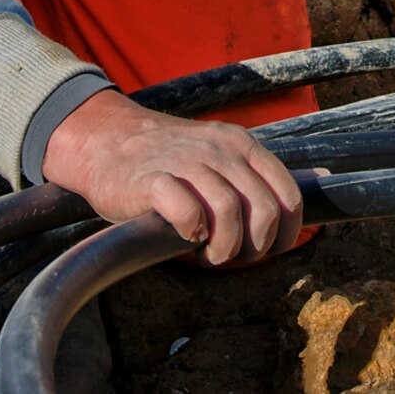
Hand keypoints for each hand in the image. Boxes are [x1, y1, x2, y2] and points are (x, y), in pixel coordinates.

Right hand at [40, 89, 303, 265]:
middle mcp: (219, 149)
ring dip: (223, 247)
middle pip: (263, 209)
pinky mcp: (153, 180)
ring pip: (229, 212)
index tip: (272, 250)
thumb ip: (246, 182)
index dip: (286, 232)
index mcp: (241, 144)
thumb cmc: (167, 162)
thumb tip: (279, 228)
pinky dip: (192, 232)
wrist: (106, 141)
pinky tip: (184, 235)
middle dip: (255, 246)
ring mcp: (186, 162)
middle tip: (232, 254)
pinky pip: (187, 211)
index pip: (288, 194)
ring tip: (206, 253)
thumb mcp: (217, 157)